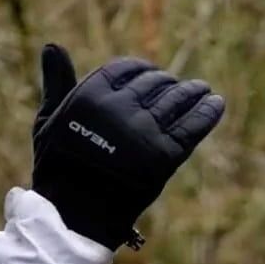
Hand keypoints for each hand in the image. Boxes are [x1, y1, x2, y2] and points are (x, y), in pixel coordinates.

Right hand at [31, 44, 224, 250]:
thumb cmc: (58, 170)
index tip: (152, 75)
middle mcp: (119, 109)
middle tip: (179, 88)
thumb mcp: (48, 121)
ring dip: (193, 92)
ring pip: (177, 100)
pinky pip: (193, 126)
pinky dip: (207, 112)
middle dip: (167, 84)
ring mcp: (144, 132)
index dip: (142, 70)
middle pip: (155, 84)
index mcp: (91, 94)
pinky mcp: (164, 156)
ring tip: (202, 90)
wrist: (74, 217)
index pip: (127, 69)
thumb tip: (51, 46)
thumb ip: (56, 83)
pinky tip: (216, 103)